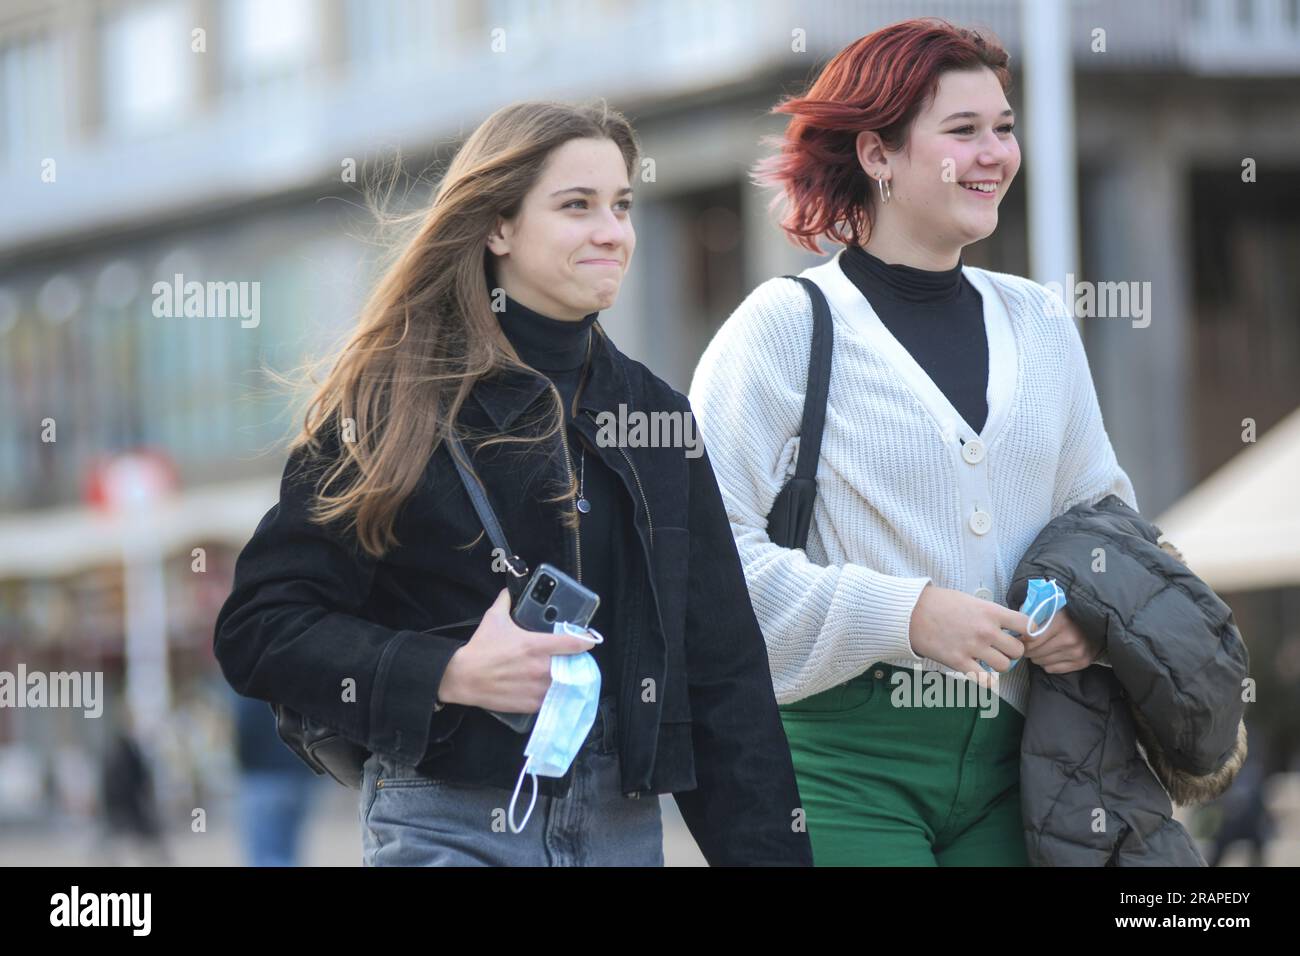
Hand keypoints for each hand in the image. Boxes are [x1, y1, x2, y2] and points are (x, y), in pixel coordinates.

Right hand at [436, 588, 594, 712]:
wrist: (463, 676)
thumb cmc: (481, 648)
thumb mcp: (494, 619)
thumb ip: (505, 602)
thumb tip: (508, 591)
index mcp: (536, 645)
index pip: (572, 643)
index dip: (586, 641)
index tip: (591, 640)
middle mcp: (541, 667)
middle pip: (572, 666)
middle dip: (575, 663)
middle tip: (572, 661)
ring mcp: (537, 688)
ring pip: (564, 685)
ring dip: (566, 681)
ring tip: (564, 677)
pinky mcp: (530, 703)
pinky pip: (551, 701)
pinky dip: (553, 697)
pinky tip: (551, 692)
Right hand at [908, 583, 1029, 687]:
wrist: (912, 612)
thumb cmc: (940, 603)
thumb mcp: (971, 600)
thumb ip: (990, 613)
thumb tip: (1007, 625)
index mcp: (991, 612)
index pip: (1027, 625)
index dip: (1028, 632)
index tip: (1022, 635)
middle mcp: (986, 631)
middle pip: (1018, 651)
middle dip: (1012, 651)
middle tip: (1002, 649)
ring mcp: (973, 648)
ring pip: (1004, 666)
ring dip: (999, 665)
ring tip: (989, 659)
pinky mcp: (959, 662)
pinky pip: (984, 679)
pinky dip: (985, 679)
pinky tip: (980, 672)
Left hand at [1020, 606, 1100, 673]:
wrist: (1099, 622)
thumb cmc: (1070, 614)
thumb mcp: (1052, 607)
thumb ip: (1033, 614)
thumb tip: (1015, 627)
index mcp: (1060, 622)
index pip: (1031, 639)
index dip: (1022, 639)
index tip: (1021, 637)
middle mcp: (1069, 639)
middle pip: (1034, 652)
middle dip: (1028, 649)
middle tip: (1029, 645)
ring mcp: (1077, 652)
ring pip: (1041, 662)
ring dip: (1037, 657)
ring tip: (1041, 649)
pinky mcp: (1081, 662)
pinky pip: (1051, 669)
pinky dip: (1047, 664)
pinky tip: (1052, 655)